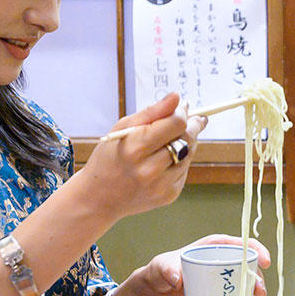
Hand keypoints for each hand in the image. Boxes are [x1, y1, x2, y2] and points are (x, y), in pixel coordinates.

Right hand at [76, 93, 207, 220]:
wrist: (99, 197)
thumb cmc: (109, 157)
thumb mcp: (123, 128)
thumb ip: (152, 112)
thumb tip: (177, 97)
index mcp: (136, 148)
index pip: (176, 123)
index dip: (183, 112)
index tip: (184, 107)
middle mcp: (150, 169)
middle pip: (187, 139)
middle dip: (192, 126)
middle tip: (194, 119)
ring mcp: (161, 185)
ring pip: (189, 154)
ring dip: (186, 144)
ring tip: (173, 139)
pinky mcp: (169, 195)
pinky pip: (184, 170)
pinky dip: (180, 161)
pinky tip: (165, 161)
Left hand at [129, 235, 270, 295]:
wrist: (159, 288)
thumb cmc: (162, 270)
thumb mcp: (163, 266)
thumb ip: (168, 270)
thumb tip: (178, 279)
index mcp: (214, 245)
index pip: (241, 242)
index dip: (256, 249)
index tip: (264, 262)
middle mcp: (222, 258)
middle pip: (248, 264)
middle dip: (257, 277)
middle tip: (259, 291)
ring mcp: (223, 274)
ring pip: (245, 280)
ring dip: (254, 291)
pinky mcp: (220, 288)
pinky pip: (237, 293)